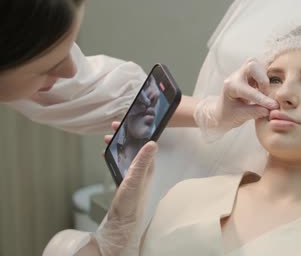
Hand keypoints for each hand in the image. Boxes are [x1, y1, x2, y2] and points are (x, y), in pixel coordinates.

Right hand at [94, 122, 157, 255]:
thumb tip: (152, 142)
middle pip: (136, 145)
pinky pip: (121, 161)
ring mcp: (135, 173)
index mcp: (148, 166)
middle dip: (126, 134)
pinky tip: (107, 153)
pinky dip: (115, 154)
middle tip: (114, 126)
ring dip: (119, 143)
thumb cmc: (131, 202)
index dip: (139, 130)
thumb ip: (143, 161)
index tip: (129, 121)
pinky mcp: (127, 179)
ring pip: (127, 152)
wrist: (123, 221)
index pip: (146, 142)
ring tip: (108, 138)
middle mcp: (143, 168)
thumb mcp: (135, 179)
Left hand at [194, 58, 278, 140]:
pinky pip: (262, 66)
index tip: (274, 106)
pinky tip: (266, 87)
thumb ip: (255, 112)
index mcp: (231, 87)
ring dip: (265, 77)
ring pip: (258, 64)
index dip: (263, 99)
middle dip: (263, 80)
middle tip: (265, 94)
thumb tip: (271, 109)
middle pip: (252, 66)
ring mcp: (243, 72)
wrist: (221, 110)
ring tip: (264, 92)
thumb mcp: (239, 117)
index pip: (250, 91)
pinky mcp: (250, 72)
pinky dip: (267, 75)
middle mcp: (236, 76)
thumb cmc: (228, 114)